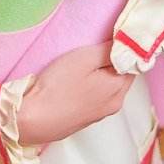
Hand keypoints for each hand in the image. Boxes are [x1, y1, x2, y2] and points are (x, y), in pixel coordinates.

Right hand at [16, 43, 133, 145]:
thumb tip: (127, 44)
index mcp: (118, 88)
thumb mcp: (84, 58)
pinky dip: (91, 90)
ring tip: (81, 69)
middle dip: (112, 64)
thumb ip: (108, 50)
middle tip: (92, 52)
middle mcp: (114, 104)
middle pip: (121, 77)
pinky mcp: (84, 121)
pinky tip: (74, 86)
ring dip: (100, 77)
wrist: (32, 121)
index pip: (132, 64)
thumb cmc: (57, 87)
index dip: (122, 51)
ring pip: (108, 88)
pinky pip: (95, 99)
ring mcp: (99, 115)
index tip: (108, 42)